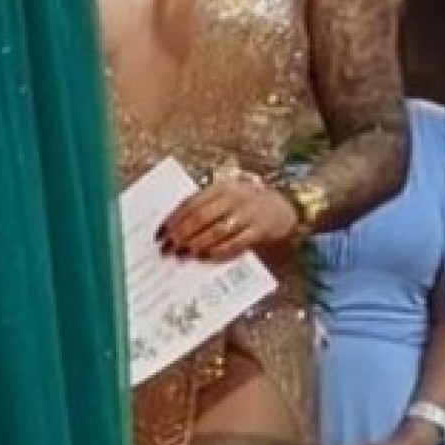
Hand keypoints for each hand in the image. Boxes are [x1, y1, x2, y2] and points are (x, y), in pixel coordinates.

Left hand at [158, 171, 299, 261]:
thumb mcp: (225, 197)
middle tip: (167, 248)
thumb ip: (204, 207)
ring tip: (182, 254)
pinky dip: (219, 251)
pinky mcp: (259, 230)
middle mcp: (232, 198)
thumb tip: (174, 228)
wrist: (285, 206)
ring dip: (196, 244)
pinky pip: (235, 243)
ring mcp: (247, 214)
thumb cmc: (246, 203)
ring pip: (216, 231)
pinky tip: (205, 257)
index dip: (172, 219)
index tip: (159, 234)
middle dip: (180, 234)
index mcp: (220, 187)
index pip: (190, 203)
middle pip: (200, 217)